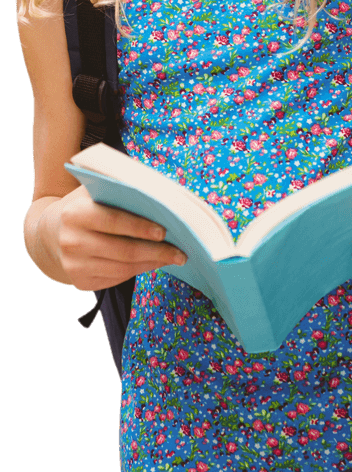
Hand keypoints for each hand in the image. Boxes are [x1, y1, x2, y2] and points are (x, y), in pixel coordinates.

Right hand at [40, 184, 186, 291]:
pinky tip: (154, 263)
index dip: (141, 227)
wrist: (49, 234)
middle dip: (156, 252)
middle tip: (181, 251)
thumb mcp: (92, 192)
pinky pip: (117, 279)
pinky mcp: (81, 282)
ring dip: (152, 263)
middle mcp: (72, 242)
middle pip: (123, 250)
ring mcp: (75, 265)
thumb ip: (118, 189)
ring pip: (123, 268)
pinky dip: (139, 271)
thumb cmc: (83, 207)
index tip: (165, 230)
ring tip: (174, 257)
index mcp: (75, 214)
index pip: (113, 221)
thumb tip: (159, 194)